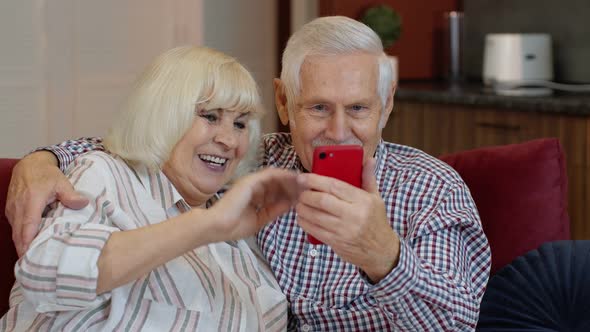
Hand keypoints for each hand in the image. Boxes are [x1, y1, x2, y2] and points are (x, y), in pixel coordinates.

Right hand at [5, 151, 88, 255]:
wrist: (30, 164)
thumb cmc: (46, 175)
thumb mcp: (62, 182)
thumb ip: (71, 195)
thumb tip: (83, 203)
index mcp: (31, 201)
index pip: (27, 226)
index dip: (28, 243)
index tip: (31, 257)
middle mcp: (18, 207)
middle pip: (18, 234)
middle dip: (24, 250)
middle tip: (33, 267)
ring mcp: (12, 209)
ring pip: (15, 232)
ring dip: (22, 245)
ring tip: (33, 261)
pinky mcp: (11, 211)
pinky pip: (14, 228)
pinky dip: (20, 238)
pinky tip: (29, 246)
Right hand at [208, 168, 299, 240]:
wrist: (218, 226)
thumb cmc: (234, 226)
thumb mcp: (260, 219)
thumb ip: (274, 210)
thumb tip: (290, 204)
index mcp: (254, 197)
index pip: (275, 192)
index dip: (290, 193)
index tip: (303, 196)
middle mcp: (253, 187)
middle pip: (278, 183)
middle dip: (293, 185)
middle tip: (308, 188)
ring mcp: (252, 182)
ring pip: (276, 177)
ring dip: (291, 179)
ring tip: (304, 183)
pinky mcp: (251, 180)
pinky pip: (271, 174)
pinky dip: (284, 175)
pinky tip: (294, 179)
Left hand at [296, 158, 400, 282]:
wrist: (380, 251)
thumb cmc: (376, 221)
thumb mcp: (376, 198)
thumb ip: (368, 178)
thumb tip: (369, 159)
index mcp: (363, 201)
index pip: (335, 186)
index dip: (315, 180)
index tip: (303, 177)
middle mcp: (353, 215)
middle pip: (322, 200)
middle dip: (306, 194)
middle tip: (301, 191)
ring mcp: (344, 230)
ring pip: (315, 216)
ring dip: (302, 208)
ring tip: (300, 203)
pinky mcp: (336, 242)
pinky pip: (314, 230)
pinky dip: (304, 222)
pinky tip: (303, 217)